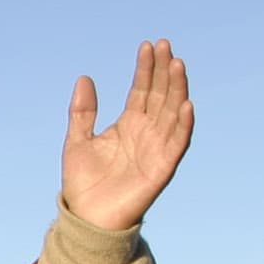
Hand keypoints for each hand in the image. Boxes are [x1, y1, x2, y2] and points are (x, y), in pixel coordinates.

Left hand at [62, 39, 193, 232]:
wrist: (86, 218)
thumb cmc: (82, 183)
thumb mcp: (76, 141)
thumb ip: (82, 112)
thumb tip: (85, 78)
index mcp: (129, 124)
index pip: (142, 90)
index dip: (145, 68)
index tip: (147, 46)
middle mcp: (147, 132)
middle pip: (160, 95)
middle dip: (163, 71)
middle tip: (164, 45)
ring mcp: (156, 148)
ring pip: (172, 112)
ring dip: (177, 89)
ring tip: (177, 64)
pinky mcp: (162, 167)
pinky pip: (178, 143)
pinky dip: (184, 124)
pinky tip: (186, 103)